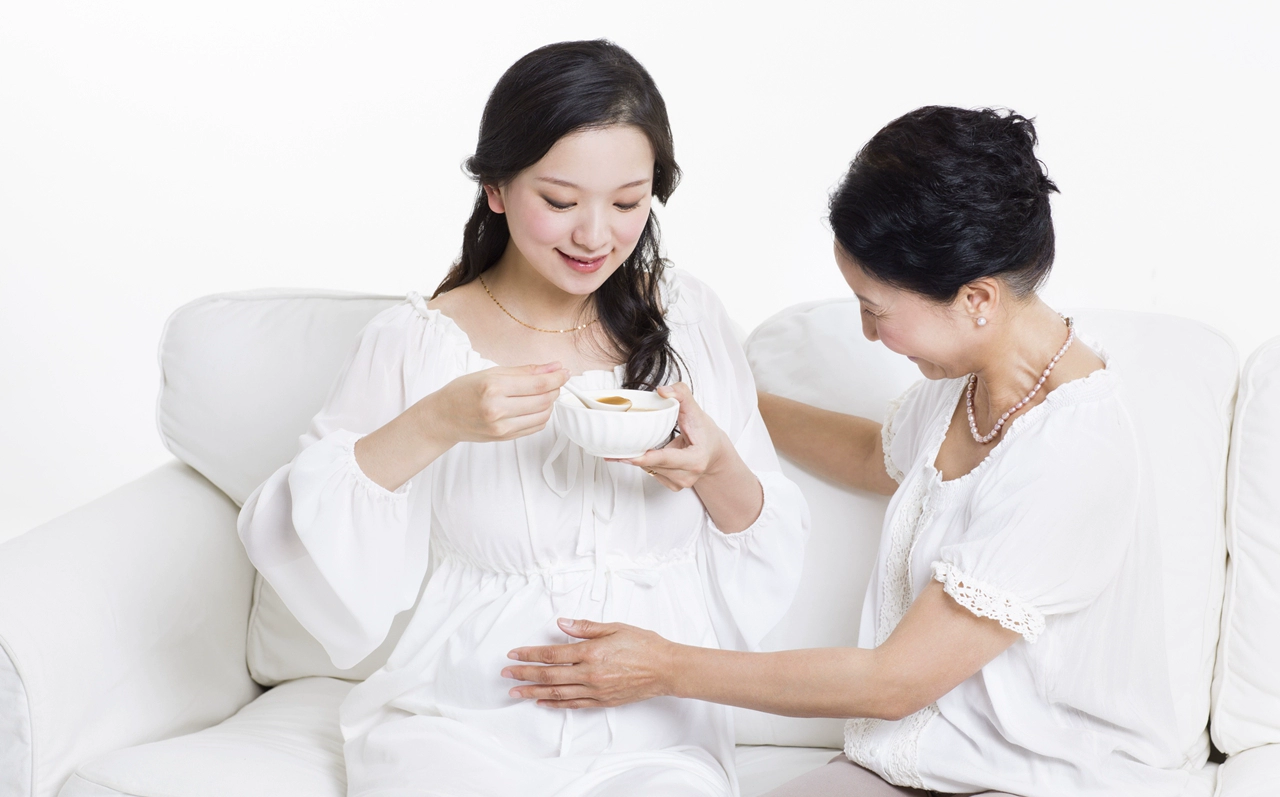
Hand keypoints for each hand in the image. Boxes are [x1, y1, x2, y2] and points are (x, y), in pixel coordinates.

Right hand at [421, 362, 569, 444]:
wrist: (443, 417)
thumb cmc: (463, 391)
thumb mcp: (491, 372)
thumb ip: (525, 371)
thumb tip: (554, 367)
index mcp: (494, 387)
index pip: (538, 384)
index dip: (557, 377)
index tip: (565, 371)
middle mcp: (498, 409)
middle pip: (544, 400)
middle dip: (555, 388)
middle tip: (555, 380)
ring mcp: (502, 427)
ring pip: (543, 415)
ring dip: (549, 403)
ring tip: (543, 392)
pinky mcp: (504, 438)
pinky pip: (535, 427)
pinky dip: (541, 415)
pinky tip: (534, 406)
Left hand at [502, 618, 676, 708]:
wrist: (666, 669)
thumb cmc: (644, 644)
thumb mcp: (615, 627)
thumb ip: (585, 627)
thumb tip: (561, 624)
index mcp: (592, 652)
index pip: (552, 655)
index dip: (530, 654)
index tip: (514, 653)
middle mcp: (590, 674)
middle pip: (549, 676)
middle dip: (525, 674)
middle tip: (506, 673)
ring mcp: (596, 690)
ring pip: (557, 693)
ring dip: (533, 691)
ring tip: (515, 691)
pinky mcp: (602, 701)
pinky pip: (573, 704)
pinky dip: (555, 703)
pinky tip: (542, 701)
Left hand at [621, 382, 729, 491]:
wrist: (713, 452)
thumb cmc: (705, 433)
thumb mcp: (696, 410)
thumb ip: (682, 394)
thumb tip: (662, 390)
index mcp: (696, 459)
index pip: (666, 459)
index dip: (645, 457)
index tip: (626, 455)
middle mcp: (689, 475)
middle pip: (654, 464)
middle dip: (635, 455)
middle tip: (612, 449)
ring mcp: (681, 483)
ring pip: (650, 470)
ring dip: (640, 457)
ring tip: (632, 445)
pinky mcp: (673, 486)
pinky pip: (652, 473)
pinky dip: (646, 462)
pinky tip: (647, 452)